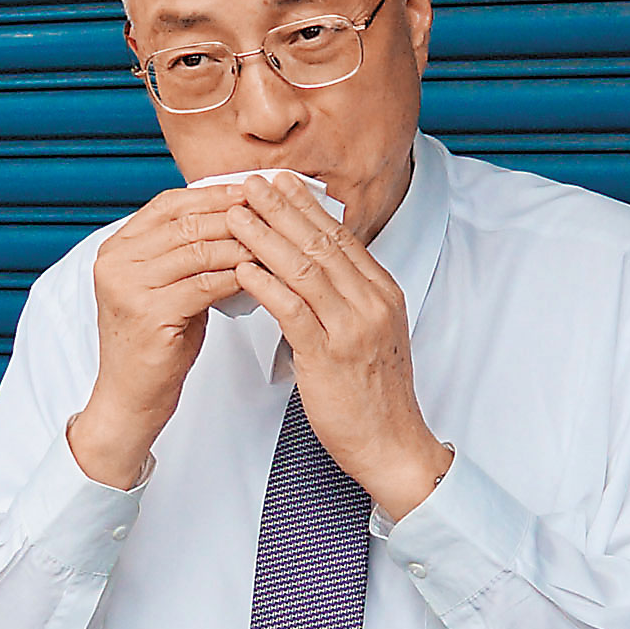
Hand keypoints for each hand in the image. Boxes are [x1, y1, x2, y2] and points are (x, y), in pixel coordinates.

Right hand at [65, 187, 257, 486]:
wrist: (131, 397)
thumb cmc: (156, 344)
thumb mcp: (167, 286)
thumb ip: (187, 251)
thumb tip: (237, 215)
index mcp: (117, 248)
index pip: (169, 204)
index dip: (214, 194)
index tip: (252, 190)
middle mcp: (116, 262)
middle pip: (186, 222)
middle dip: (235, 215)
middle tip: (274, 212)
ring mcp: (128, 287)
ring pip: (199, 249)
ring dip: (243, 244)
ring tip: (276, 241)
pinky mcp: (149, 314)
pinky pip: (205, 284)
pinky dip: (238, 276)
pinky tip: (261, 275)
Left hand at [224, 177, 447, 516]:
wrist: (393, 445)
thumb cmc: (375, 396)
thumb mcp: (370, 335)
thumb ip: (348, 298)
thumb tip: (316, 268)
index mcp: (382, 293)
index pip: (340, 237)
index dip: (306, 207)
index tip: (280, 183)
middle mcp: (371, 303)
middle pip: (321, 243)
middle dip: (282, 209)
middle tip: (251, 183)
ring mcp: (353, 328)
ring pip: (304, 269)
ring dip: (265, 237)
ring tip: (236, 215)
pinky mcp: (330, 356)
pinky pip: (292, 310)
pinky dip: (265, 284)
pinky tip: (243, 267)